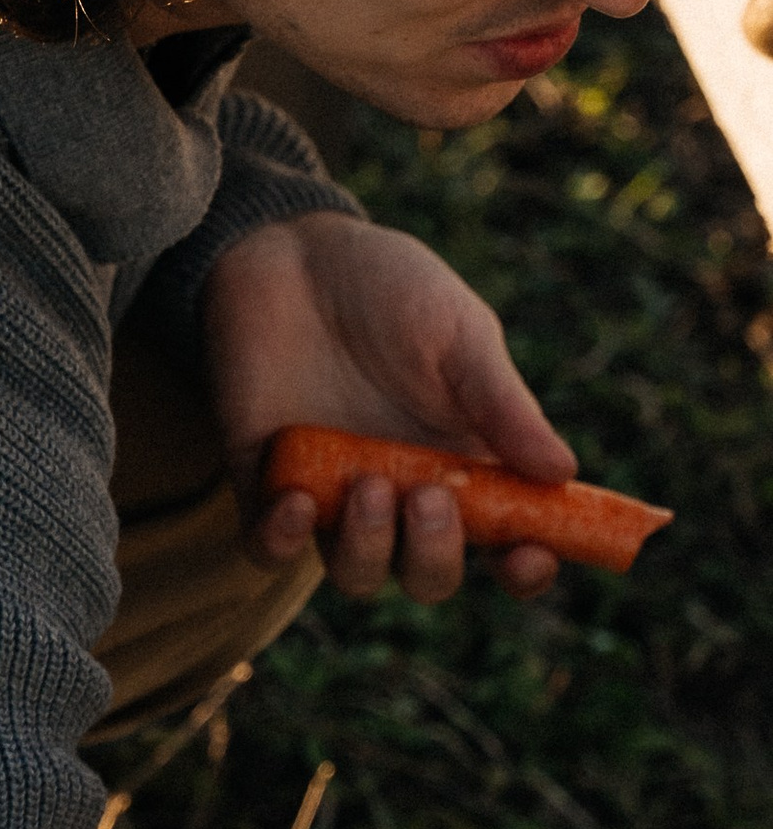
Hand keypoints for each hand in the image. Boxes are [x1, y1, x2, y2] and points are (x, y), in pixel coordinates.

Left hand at [203, 215, 574, 605]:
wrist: (289, 253)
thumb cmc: (388, 287)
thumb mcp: (458, 333)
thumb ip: (501, 404)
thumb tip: (563, 473)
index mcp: (465, 464)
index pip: (506, 542)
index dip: (525, 566)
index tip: (530, 553)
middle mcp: (402, 493)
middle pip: (429, 575)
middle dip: (435, 556)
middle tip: (429, 497)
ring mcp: (333, 495)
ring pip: (357, 574)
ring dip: (368, 548)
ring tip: (368, 482)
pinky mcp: (265, 484)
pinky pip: (270, 550)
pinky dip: (282, 543)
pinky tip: (294, 502)